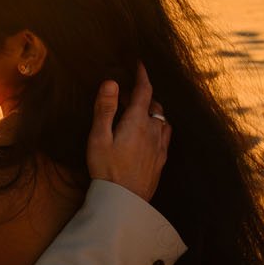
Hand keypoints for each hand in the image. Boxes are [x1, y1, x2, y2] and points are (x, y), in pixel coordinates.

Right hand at [85, 63, 169, 199]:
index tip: (139, 63)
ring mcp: (160, 146)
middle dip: (143, 95)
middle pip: (154, 104)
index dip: (142, 74)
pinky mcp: (161, 160)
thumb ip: (105, 109)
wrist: (124, 201)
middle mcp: (153, 130)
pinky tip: (150, 134)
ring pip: (162, 119)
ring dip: (152, 111)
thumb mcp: (99, 137)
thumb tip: (112, 82)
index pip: (144, 90)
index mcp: (137, 121)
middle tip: (126, 96)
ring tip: (138, 114)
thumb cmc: (106, 169)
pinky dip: (159, 127)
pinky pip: (165, 136)